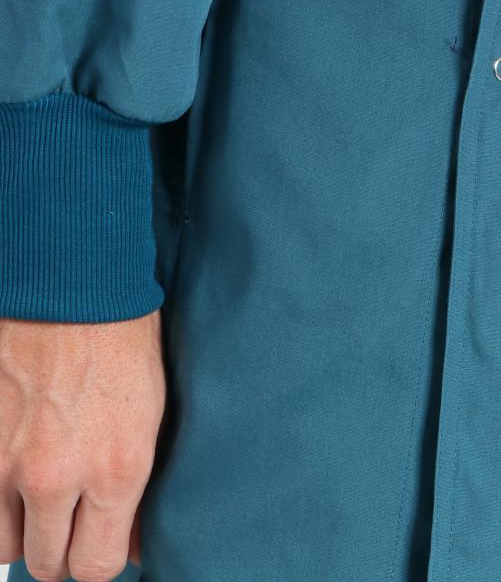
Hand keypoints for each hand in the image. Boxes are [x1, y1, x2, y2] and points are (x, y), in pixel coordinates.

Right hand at [0, 310, 164, 581]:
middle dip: (61, 547)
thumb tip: (129, 540)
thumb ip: (134, 487)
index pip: (97, 566)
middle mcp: (58, 477)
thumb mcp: (150, 414)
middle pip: (49, 564)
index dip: (98, 559)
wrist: (71, 282)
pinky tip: (14, 477)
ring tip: (39, 498)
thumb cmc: (120, 336)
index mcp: (116, 469)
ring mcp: (7, 463)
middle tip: (70, 519)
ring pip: (6, 545)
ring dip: (23, 529)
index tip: (98, 544)